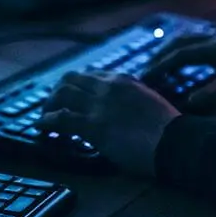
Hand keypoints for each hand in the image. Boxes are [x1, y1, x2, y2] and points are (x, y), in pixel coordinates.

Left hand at [40, 71, 179, 177]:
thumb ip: (131, 100)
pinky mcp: (93, 125)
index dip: (76, 85)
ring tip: (44, 117)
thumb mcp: (149, 102)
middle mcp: (107, 87)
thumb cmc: (168, 128)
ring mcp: (99, 105)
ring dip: (49, 106)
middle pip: (70, 80)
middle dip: (57, 91)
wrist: (174, 141)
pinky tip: (41, 127)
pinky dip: (47, 122)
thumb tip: (121, 110)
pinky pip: (61, 118)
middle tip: (52, 105)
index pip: (90, 75)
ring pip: (61, 95)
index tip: (71, 95)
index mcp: (123, 80)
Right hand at [149, 32, 215, 109]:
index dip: (162, 65)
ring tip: (157, 65)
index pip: (182, 54)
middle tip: (145, 71)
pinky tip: (181, 62)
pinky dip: (185, 50)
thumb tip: (188, 100)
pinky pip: (200, 42)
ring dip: (172, 50)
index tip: (145, 77)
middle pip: (182, 41)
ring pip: (190, 38)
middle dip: (161, 55)